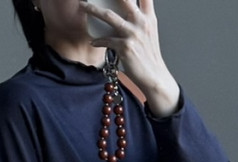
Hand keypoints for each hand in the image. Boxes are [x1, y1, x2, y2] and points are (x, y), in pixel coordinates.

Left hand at [80, 0, 180, 116]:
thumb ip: (141, 18)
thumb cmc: (149, 56)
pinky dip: (98, 41)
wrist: (154, 77)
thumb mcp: (150, 32)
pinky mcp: (125, 47)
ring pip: (109, 16)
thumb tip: (127, 10)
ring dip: (93, 10)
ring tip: (83, 6)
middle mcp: (142, 22)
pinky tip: (93, 42)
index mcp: (149, 17)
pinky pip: (106, 40)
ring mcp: (133, 34)